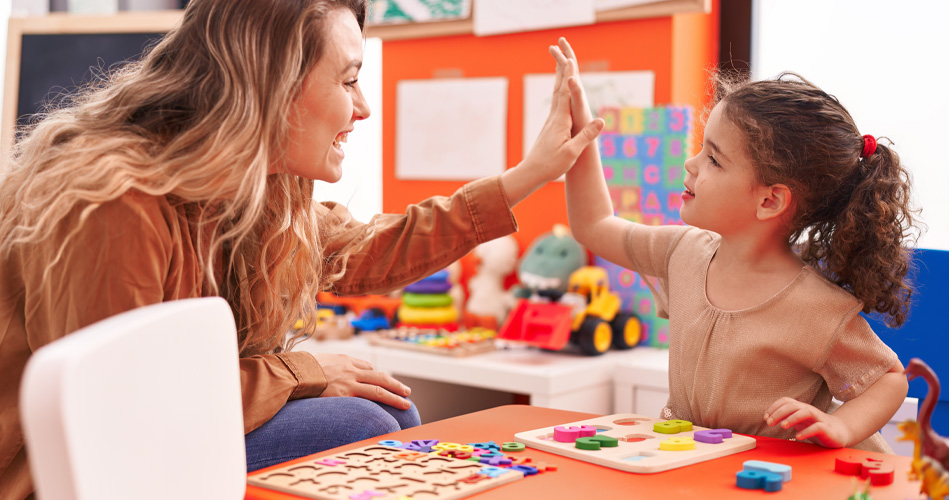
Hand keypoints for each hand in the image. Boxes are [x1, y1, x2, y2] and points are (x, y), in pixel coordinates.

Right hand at [311, 352, 411, 409]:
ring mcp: (349, 382)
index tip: (384, 382)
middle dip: (395, 384)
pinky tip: (385, 411)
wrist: (294, 372)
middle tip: (407, 391)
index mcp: (345, 360)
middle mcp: (351, 369)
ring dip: (394, 396)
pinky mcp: (344, 394)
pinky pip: (365, 400)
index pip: (367, 367)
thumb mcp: (319, 360)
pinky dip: (378, 405)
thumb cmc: (301, 368)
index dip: (377, 376)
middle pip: (379, 377)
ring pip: (378, 389)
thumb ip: (329, 365)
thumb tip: (329, 372)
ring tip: (405, 403)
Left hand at [521, 41, 604, 182]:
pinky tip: (561, 91)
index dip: (569, 76)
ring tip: (562, 62)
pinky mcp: (551, 127)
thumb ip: (586, 135)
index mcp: (560, 121)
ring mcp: (551, 121)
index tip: (570, 58)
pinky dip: (560, 91)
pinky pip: (556, 103)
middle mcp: (554, 117)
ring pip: (556, 94)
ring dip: (560, 76)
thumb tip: (601, 120)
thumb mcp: (572, 152)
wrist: (531, 173)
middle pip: (558, 88)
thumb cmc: (551, 165)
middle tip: (561, 49)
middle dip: (561, 68)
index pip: (565, 93)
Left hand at [764, 397, 850, 447]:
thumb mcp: (799, 422)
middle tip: (770, 423)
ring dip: (793, 418)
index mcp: (801, 408)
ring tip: (783, 426)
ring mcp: (819, 418)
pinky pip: (817, 427)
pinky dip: (807, 431)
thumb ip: (787, 418)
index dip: (774, 407)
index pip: (786, 401)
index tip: (765, 417)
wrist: (840, 432)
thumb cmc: (816, 427)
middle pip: (793, 405)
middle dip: (779, 413)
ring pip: (806, 412)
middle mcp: (809, 410)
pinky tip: (798, 437)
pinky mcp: (827, 429)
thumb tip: (769, 418)